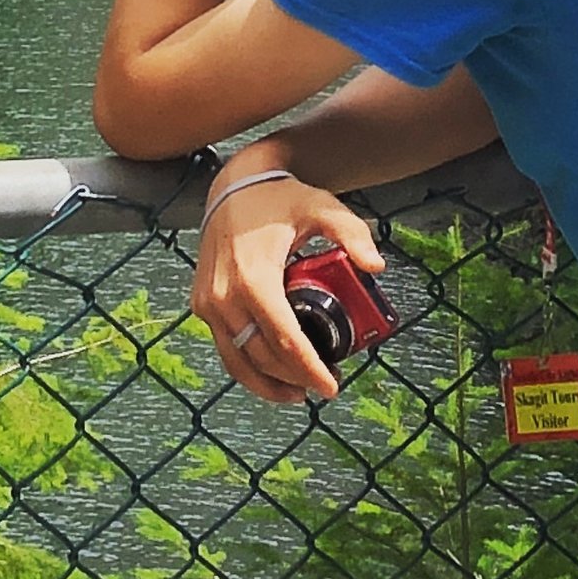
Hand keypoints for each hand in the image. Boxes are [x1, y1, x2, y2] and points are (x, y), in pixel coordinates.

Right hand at [192, 163, 385, 402]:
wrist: (234, 185)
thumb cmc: (279, 198)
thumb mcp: (321, 207)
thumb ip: (352, 233)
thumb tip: (376, 266)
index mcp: (254, 276)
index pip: (285, 339)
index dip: (310, 369)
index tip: (332, 386)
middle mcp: (225, 294)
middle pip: (263, 356)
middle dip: (295, 379)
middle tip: (326, 386)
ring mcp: (208, 302)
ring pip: (238, 362)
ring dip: (268, 385)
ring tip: (299, 393)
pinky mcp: (201, 304)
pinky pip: (225, 348)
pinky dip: (247, 368)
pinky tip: (270, 376)